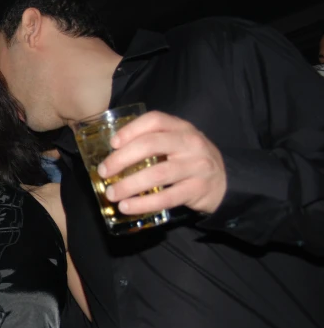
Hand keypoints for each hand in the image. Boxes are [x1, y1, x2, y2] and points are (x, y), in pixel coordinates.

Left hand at [98, 111, 225, 214]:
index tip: (112, 143)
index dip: (130, 130)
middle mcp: (190, 143)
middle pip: (151, 145)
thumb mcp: (176, 143)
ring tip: (111, 194)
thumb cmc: (189, 160)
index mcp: (181, 127)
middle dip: (121, 159)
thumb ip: (152, 142)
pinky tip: (127, 207)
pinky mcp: (198, 189)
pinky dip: (143, 204)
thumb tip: (112, 155)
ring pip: (157, 173)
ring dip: (129, 185)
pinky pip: (166, 198)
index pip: (154, 120)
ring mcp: (196, 166)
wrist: (225, 181)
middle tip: (103, 171)